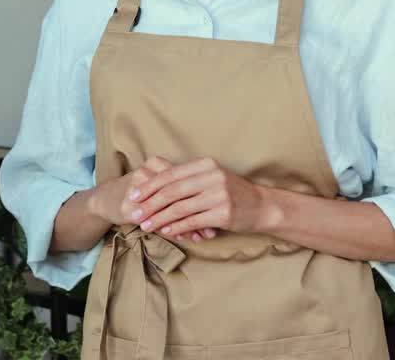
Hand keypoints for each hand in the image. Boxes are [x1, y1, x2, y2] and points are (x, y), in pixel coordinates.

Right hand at [92, 156, 218, 242]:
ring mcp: (138, 190)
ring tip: (201, 236)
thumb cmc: (139, 196)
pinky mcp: (130, 206)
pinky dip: (172, 230)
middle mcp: (147, 173)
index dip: (202, 197)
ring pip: (170, 208)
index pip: (185, 181)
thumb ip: (179, 194)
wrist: (105, 199)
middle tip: (213, 229)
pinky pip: (156, 220)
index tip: (218, 212)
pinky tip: (183, 238)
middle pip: (180, 194)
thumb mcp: (159, 189)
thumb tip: (209, 212)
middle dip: (199, 213)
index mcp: (157, 164)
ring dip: (188, 224)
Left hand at [128, 157, 265, 239]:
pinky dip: (176, 227)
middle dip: (149, 204)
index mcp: (205, 164)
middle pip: (172, 191)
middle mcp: (212, 176)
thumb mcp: (211, 177)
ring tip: (146, 226)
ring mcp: (219, 195)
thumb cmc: (230, 192)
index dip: (149, 186)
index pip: (170, 174)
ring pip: (180, 208)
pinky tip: (166, 231)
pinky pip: (192, 221)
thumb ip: (187, 179)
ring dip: (159, 218)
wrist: (261, 206)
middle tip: (135, 214)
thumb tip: (153, 188)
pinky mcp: (223, 213)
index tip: (133, 195)